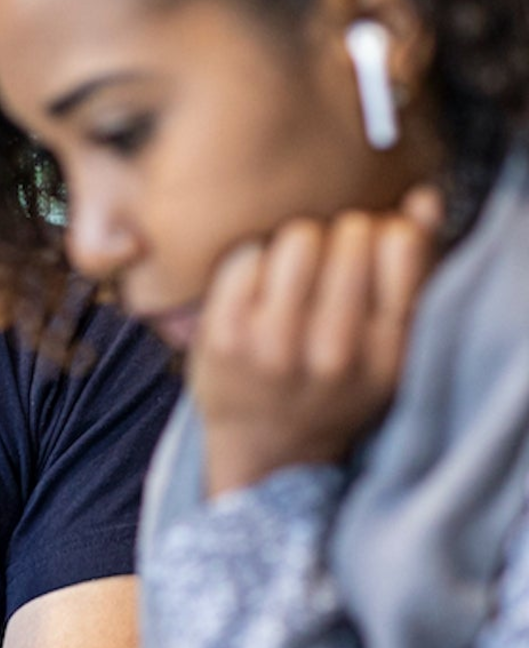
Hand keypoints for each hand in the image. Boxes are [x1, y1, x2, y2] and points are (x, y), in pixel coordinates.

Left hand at [193, 187, 440, 496]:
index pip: (400, 244)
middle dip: (340, 237)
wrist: (267, 447)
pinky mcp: (224, 336)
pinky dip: (254, 260)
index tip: (372, 253)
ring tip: (294, 274)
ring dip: (297, 244)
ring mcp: (274, 344)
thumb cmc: (336, 383)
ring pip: (297, 237)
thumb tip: (422, 200)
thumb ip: (415, 273)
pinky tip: (259, 289)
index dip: (385, 233)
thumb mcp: (392, 346)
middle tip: (328, 267)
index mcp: (389, 349)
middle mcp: (334, 350)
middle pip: (347, 233)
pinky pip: (247, 255)